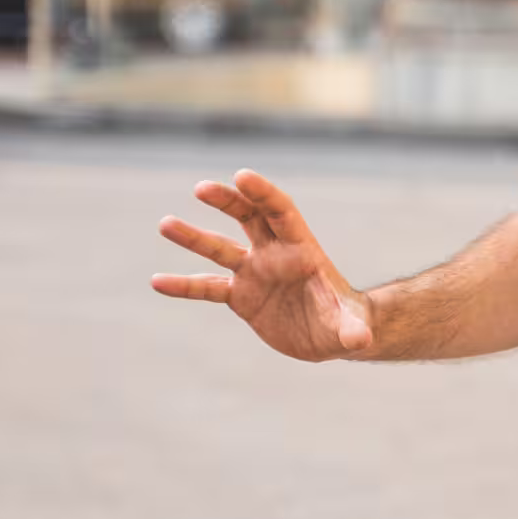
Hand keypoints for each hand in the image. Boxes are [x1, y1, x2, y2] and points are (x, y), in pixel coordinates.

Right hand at [151, 169, 373, 361]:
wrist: (331, 337)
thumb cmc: (346, 323)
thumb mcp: (350, 327)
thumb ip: (353, 330)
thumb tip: (360, 342)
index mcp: (301, 248)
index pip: (280, 211)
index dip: (263, 193)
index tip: (241, 176)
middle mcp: (274, 253)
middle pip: (248, 217)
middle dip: (227, 201)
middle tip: (201, 188)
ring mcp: (255, 273)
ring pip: (220, 248)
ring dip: (193, 237)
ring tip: (165, 223)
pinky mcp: (241, 297)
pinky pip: (207, 287)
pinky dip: (184, 285)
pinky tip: (157, 281)